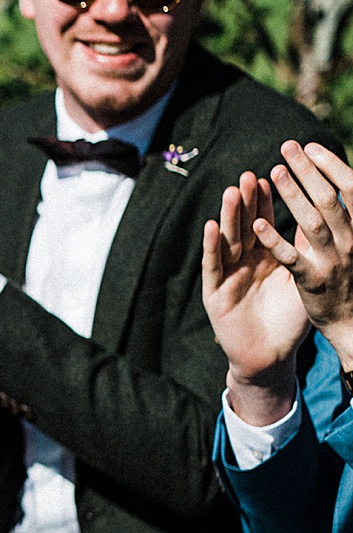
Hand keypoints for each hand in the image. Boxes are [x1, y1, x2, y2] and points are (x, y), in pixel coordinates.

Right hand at [202, 171, 308, 422]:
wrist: (270, 357)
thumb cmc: (289, 322)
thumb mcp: (301, 281)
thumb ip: (304, 252)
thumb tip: (322, 219)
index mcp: (263, 258)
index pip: (263, 223)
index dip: (266, 201)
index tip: (272, 175)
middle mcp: (242, 264)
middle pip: (244, 227)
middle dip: (246, 202)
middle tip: (249, 176)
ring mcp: (226, 277)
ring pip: (228, 242)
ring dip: (229, 217)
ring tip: (232, 192)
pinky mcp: (214, 295)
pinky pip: (213, 268)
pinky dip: (212, 247)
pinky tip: (212, 227)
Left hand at [261, 142, 352, 363]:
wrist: (351, 321)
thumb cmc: (347, 273)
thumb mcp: (350, 240)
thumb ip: (339, 214)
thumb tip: (328, 181)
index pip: (351, 190)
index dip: (330, 166)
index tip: (309, 146)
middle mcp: (351, 241)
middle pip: (329, 200)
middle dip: (309, 171)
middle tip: (287, 147)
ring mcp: (333, 261)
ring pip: (312, 223)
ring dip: (293, 196)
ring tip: (272, 172)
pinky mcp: (312, 281)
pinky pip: (291, 258)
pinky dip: (275, 240)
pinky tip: (256, 224)